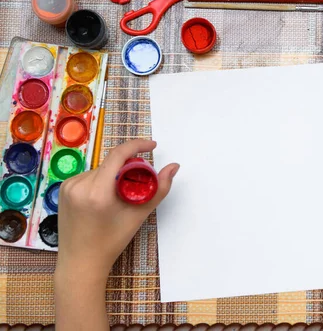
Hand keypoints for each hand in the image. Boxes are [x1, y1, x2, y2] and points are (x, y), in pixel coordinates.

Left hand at [54, 139, 178, 330]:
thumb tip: (174, 167)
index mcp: (97, 192)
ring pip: (101, 169)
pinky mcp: (63, 190)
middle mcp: (79, 185)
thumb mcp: (138, 215)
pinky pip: (89, 176)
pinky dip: (101, 181)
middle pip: (111, 164)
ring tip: (120, 196)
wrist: (81, 262)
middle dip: (128, 168)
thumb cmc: (111, 242)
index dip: (137, 145)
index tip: (152, 146)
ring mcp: (68, 187)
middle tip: (139, 184)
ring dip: (114, 175)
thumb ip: (159, 188)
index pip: (118, 155)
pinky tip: (104, 199)